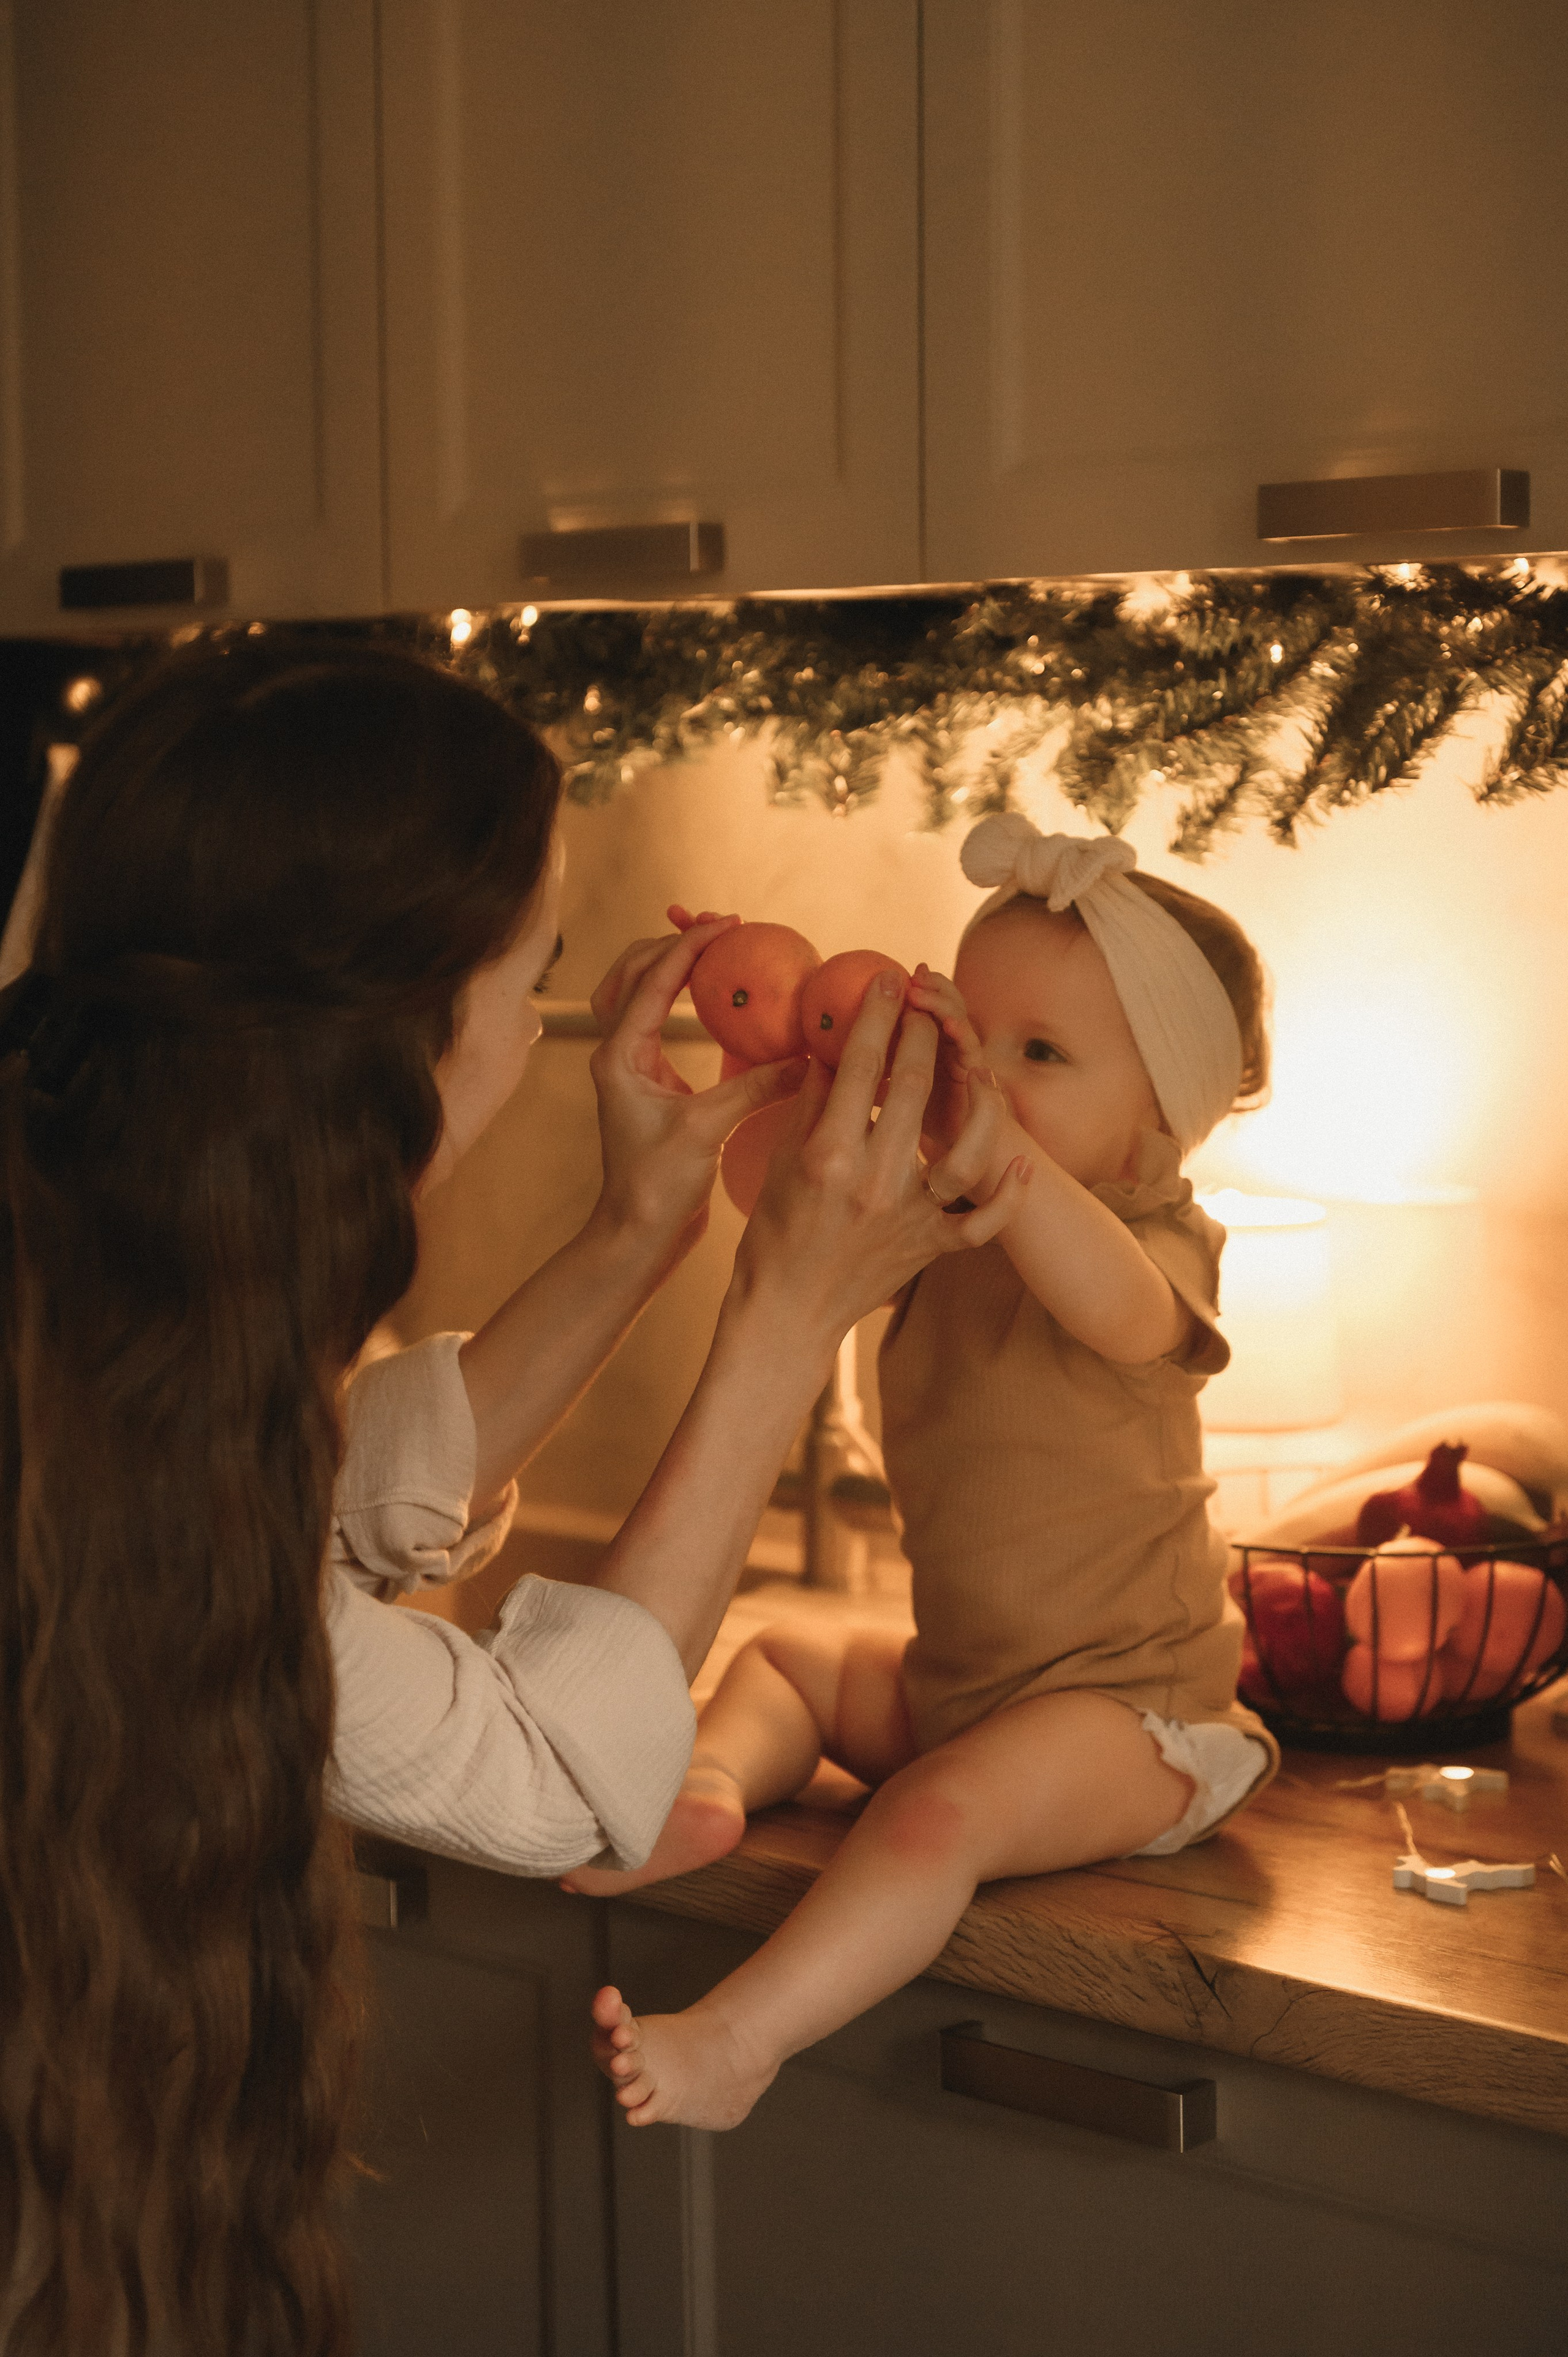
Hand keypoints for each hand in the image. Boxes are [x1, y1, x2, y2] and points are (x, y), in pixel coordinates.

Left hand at [588, 916, 806, 1260]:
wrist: (636, 1235)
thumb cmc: (658, 1187)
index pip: (654, 980)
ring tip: (711, 950)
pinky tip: (712, 998)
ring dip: (667, 966)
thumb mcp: (708, 1129)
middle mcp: (616, 1054)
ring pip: (634, 994)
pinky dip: (676, 999)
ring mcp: (628, 1068)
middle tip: (720, 928)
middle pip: (631, 973)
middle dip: (673, 944)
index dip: (692, 947)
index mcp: (620, 1055)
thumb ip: (754, 1086)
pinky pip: (654, 1022)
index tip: (729, 925)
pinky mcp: (646, 1085)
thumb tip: (807, 1058)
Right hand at [733, 971, 1032, 1357]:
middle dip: (924, 1036)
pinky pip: (982, 1221)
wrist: (788, 1313)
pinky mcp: (931, 1247)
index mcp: (829, 1155)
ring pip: (966, 1150)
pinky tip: (1020, 1162)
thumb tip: (831, 1053)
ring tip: (977, 1069)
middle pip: (914, 1090)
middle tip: (928, 1004)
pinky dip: (1006, 1194)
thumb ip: (810, 1104)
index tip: (887, 982)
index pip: (857, 1067)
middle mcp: (874, 1182)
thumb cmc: (774, 1235)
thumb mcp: (781, 1162)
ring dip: (978, 1103)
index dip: (875, 1017)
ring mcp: (910, 1217)